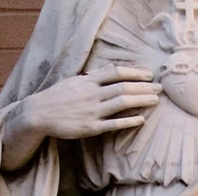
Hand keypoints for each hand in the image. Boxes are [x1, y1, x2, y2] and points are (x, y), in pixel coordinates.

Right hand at [22, 65, 161, 139]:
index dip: (135, 72)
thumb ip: (92, 76)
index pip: (116, 72)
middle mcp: (92, 94)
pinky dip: (128, 121)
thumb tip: (108, 68)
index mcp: (89, 81)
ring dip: (141, 101)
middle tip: (160, 87)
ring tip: (155, 100)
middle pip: (123, 87)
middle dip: (144, 87)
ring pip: (122, 103)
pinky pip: (113, 124)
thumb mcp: (73, 80)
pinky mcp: (89, 128)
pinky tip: (141, 119)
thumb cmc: (56, 95)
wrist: (37, 114)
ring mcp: (92, 111)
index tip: (149, 74)